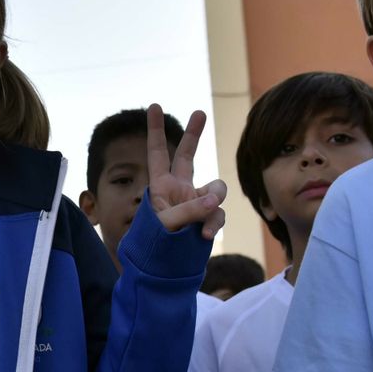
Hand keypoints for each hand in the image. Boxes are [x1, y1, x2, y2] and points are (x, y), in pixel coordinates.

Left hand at [147, 104, 226, 239]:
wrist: (165, 267)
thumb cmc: (156, 244)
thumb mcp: (166, 226)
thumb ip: (189, 211)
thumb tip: (215, 201)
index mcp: (160, 186)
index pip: (156, 152)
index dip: (155, 130)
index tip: (154, 105)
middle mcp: (179, 188)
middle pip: (186, 155)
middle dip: (194, 134)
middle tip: (199, 111)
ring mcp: (195, 201)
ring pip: (215, 189)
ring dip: (212, 202)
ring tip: (201, 224)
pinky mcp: (208, 216)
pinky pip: (218, 213)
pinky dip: (215, 223)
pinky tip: (206, 236)